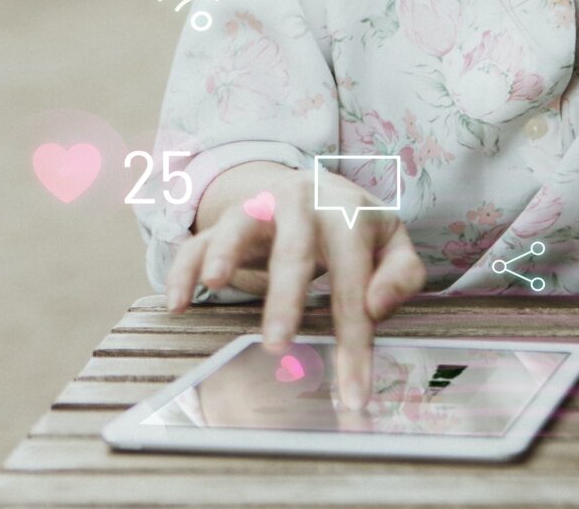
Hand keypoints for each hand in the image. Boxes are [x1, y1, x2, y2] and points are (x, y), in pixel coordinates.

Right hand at [165, 163, 425, 410]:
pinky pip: (200, 239)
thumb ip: (401, 273)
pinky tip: (178, 301)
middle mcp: (304, 203)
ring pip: (241, 227)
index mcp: (348, 213)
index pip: (353, 280)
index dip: (354, 337)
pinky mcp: (229, 220)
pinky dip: (186, 267)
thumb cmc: (356, 228)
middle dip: (286, 296)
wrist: (317, 187)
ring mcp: (262, 207)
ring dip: (227, 253)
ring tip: (216, 283)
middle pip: (295, 248)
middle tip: (279, 345)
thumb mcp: (390, 243)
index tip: (352, 391)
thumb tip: (378, 306)